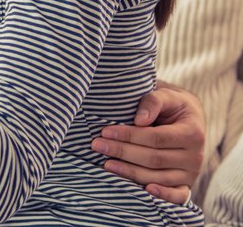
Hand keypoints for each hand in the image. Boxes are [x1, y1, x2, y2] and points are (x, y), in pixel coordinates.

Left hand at [92, 81, 204, 203]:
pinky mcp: (186, 184)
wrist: (187, 117)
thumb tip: (139, 120)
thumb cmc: (171, 105)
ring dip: (130, 172)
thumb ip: (153, 102)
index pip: (156, 138)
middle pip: (154, 159)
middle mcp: (195, 156)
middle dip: (122, 152)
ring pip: (158, 177)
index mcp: (193, 132)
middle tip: (97, 145)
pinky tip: (144, 191)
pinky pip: (177, 195)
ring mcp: (191, 173)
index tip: (105, 131)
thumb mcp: (166, 95)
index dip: (129, 136)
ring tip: (106, 164)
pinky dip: (162, 196)